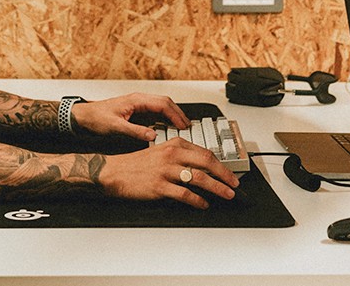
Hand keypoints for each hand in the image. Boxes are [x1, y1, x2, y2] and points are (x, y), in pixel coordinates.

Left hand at [71, 93, 189, 140]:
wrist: (82, 117)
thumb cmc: (95, 118)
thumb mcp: (115, 127)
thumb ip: (135, 131)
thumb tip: (153, 135)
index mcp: (136, 100)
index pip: (162, 104)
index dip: (175, 114)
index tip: (183, 125)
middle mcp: (139, 100)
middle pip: (166, 102)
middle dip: (178, 113)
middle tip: (188, 126)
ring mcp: (138, 104)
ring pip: (162, 106)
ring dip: (173, 115)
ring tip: (182, 127)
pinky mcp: (136, 111)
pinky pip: (155, 112)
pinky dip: (165, 118)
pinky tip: (168, 127)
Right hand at [97, 138, 239, 208]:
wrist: (114, 171)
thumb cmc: (137, 163)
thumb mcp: (161, 151)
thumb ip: (181, 156)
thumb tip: (203, 168)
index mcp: (174, 144)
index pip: (205, 153)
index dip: (221, 165)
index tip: (230, 174)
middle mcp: (172, 155)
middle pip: (207, 163)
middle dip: (224, 175)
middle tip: (234, 185)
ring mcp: (166, 171)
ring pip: (199, 178)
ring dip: (217, 188)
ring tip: (226, 195)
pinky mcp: (159, 186)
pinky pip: (184, 194)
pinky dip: (197, 200)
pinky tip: (203, 204)